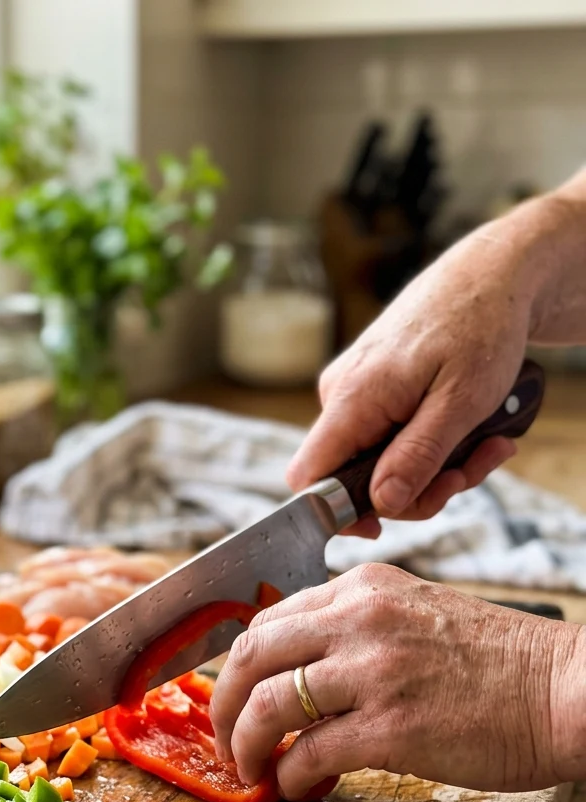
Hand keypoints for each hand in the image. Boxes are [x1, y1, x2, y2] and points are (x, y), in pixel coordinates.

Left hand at [210, 564, 582, 797]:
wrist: (569, 690)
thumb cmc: (500, 664)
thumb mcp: (417, 616)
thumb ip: (357, 630)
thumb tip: (297, 672)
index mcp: (364, 589)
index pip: (268, 620)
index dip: (239, 667)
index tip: (234, 698)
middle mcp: (361, 619)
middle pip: (251, 655)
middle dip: (224, 705)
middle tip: (227, 741)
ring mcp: (374, 672)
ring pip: (268, 705)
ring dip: (246, 745)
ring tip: (253, 770)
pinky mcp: (391, 728)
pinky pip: (309, 753)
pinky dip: (290, 776)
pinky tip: (298, 788)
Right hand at [286, 229, 536, 536]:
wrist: (493, 274)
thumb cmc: (480, 327)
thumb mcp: (460, 403)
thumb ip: (417, 456)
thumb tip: (381, 504)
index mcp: (352, 398)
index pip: (308, 477)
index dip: (335, 513)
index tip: (381, 527)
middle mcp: (341, 395)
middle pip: (354, 478)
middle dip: (416, 490)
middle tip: (469, 474)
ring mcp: (355, 391)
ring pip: (379, 461)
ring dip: (435, 469)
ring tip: (487, 447)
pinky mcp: (373, 389)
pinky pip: (390, 437)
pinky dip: (430, 445)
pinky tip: (470, 432)